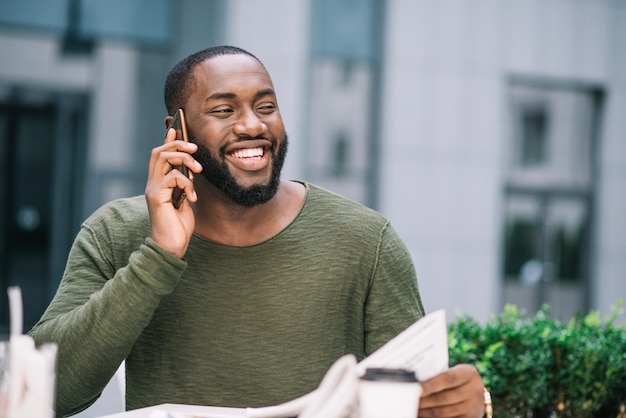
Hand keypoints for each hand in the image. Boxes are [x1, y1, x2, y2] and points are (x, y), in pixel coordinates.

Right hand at [145, 128, 201, 257]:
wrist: (171, 246)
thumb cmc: (178, 226)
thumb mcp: (185, 200)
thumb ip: (184, 185)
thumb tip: (191, 169)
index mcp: (159, 183)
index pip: (159, 155)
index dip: (168, 140)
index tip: (177, 128)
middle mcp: (152, 183)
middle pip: (159, 152)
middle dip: (177, 144)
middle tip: (194, 148)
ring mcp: (153, 190)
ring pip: (163, 159)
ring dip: (184, 159)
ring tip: (198, 169)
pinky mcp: (156, 197)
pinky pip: (172, 178)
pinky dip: (186, 183)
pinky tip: (192, 197)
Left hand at [418, 364, 484, 417]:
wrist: (476, 394)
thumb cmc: (457, 379)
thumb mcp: (454, 372)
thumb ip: (439, 375)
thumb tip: (415, 381)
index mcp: (469, 374)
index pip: (447, 378)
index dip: (430, 384)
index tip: (416, 388)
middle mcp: (474, 390)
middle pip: (443, 398)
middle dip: (423, 400)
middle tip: (408, 399)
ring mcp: (473, 407)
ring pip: (442, 412)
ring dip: (425, 411)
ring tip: (412, 407)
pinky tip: (422, 414)